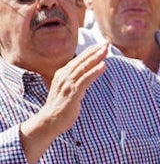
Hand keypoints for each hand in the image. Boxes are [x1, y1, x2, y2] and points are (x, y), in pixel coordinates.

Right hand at [19, 42, 107, 163]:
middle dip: (94, 51)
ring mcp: (67, 85)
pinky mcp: (72, 94)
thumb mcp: (67, 89)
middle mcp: (64, 77)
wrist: (50, 121)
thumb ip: (76, 81)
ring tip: (106, 50)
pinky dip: (94, 72)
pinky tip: (103, 66)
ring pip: (83, 68)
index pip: (78, 60)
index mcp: (62, 74)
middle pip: (81, 61)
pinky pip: (84, 80)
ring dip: (95, 58)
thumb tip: (87, 74)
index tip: (101, 44)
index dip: (90, 51)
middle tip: (106, 43)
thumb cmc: (61, 106)